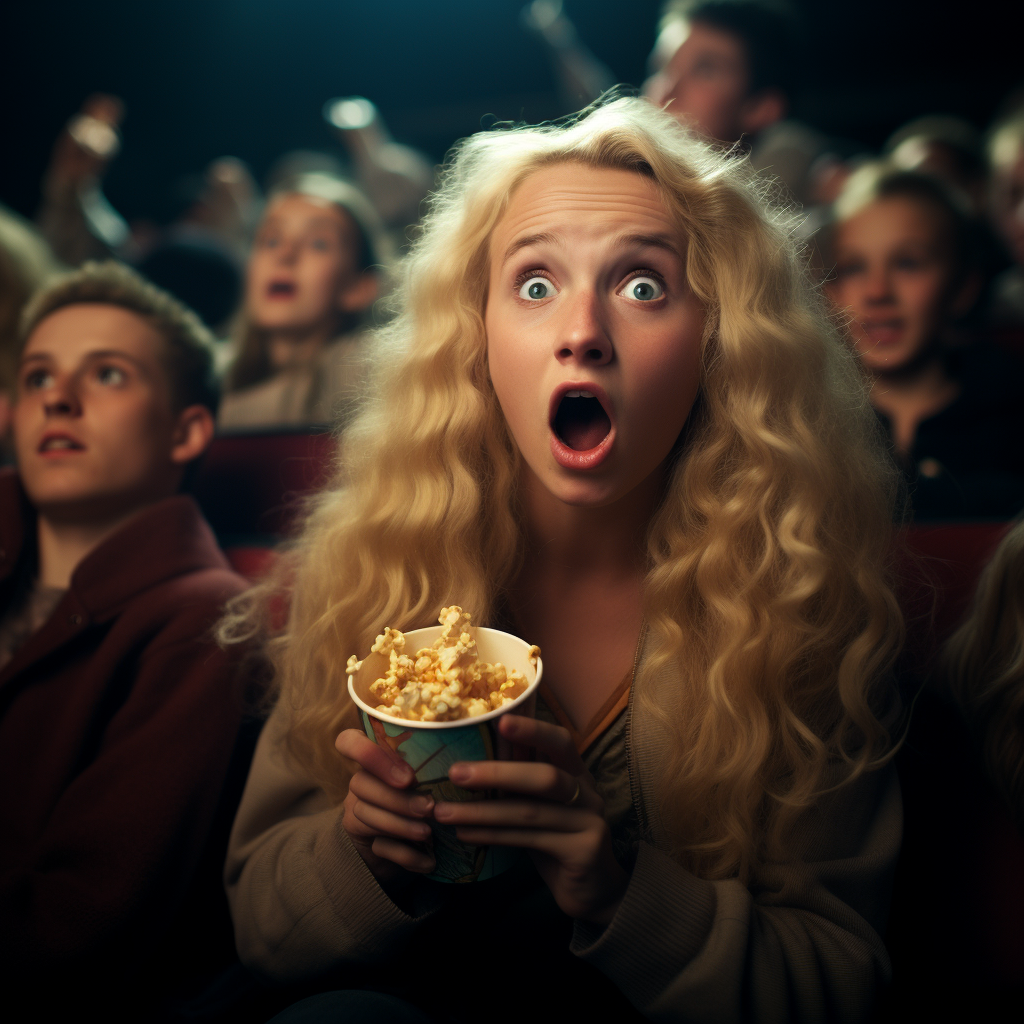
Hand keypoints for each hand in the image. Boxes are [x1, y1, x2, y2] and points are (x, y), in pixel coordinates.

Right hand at [334, 729, 435, 881]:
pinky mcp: (362, 840)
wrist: (413, 840)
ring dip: (400, 825)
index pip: (349, 741)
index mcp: (377, 756)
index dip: (368, 755)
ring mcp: (357, 809)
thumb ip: (432, 766)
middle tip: (429, 808)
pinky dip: (406, 855)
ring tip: (428, 833)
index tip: (407, 777)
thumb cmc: (430, 793)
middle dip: (397, 799)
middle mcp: (362, 780)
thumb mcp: (431, 776)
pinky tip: (429, 861)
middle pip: (360, 782)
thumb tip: (464, 764)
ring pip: (365, 813)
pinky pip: (377, 846)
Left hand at [433, 715, 628, 925]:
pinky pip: (530, 841)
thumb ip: (518, 784)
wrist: (593, 890)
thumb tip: (467, 759)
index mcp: (577, 773)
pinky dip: (493, 836)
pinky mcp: (582, 852)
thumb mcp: (540, 807)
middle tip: (455, 773)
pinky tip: (466, 835)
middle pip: (544, 777)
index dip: (533, 730)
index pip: (560, 741)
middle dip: (497, 773)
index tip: (500, 720)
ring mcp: (589, 823)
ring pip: (530, 812)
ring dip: (482, 812)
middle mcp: (587, 793)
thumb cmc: (557, 840)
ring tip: (444, 812)